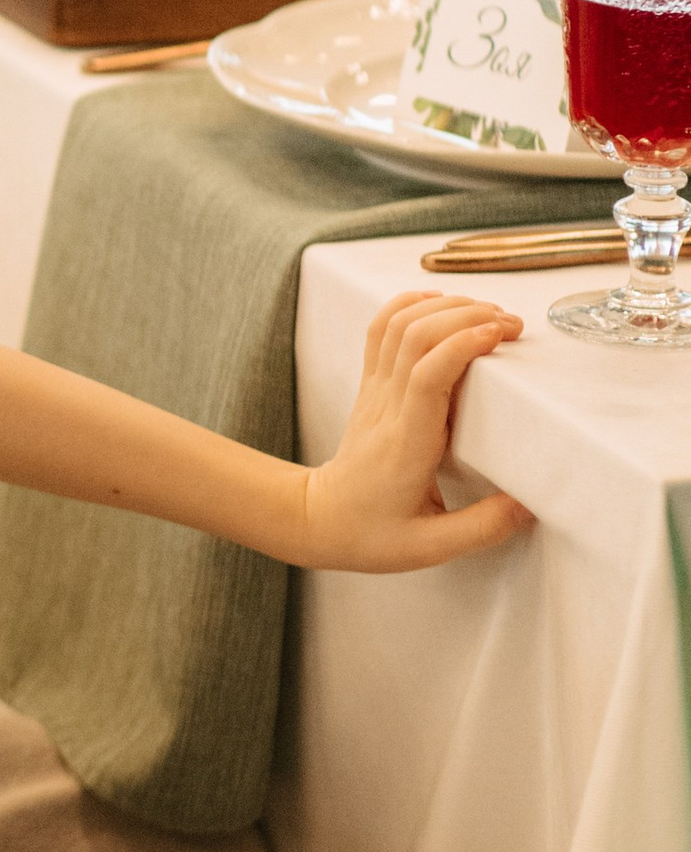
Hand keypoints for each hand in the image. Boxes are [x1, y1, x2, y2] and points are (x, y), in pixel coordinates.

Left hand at [298, 291, 531, 572]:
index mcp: (407, 443)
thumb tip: (530, 504)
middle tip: (512, 325)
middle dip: (465, 316)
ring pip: (398, 326)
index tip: (498, 336)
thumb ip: (483, 528)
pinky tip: (438, 304)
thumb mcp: (431, 547)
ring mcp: (375, 391)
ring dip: (444, 307)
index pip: (427, 376)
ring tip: (488, 312)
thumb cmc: (373, 533)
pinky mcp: (371, 386)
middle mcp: (387, 407)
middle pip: (415, 337)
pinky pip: (381, 331)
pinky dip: (408, 305)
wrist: (321, 519)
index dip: (461, 346)